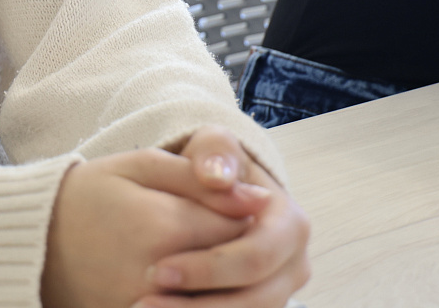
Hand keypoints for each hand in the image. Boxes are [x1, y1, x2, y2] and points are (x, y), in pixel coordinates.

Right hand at [41, 146, 266, 307]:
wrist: (31, 243)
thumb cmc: (88, 194)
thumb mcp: (138, 167)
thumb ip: (198, 179)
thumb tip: (259, 199)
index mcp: (161, 226)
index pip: (237, 230)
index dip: (247, 218)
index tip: (242, 206)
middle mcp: (156, 276)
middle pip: (232, 271)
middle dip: (240, 253)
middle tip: (229, 235)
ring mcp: (143, 307)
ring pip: (215, 302)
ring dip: (224, 285)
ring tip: (211, 262)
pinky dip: (198, 301)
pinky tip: (194, 288)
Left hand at [138, 128, 311, 307]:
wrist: (220, 193)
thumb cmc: (216, 169)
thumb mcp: (214, 148)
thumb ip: (214, 152)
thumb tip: (217, 177)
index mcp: (291, 225)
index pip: (255, 256)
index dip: (208, 267)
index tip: (156, 269)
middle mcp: (294, 265)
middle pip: (255, 299)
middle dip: (199, 305)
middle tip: (144, 303)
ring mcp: (280, 291)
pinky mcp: (260, 305)